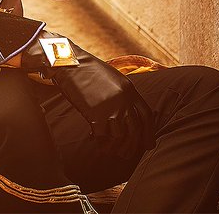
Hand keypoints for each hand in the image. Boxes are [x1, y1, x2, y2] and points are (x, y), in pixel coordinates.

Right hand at [44, 39, 155, 159]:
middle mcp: (124, 100)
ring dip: (114, 146)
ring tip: (109, 149)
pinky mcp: (95, 114)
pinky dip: (99, 141)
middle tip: (127, 154)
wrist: (69, 64)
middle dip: (133, 146)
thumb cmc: (87, 70)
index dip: (149, 133)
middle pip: (135, 130)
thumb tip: (128, 114)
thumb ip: (123, 94)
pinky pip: (102, 136)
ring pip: (119, 136)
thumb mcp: (112, 78)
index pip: (146, 116)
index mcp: (130, 90)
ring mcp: (110, 108)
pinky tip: (94, 139)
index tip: (148, 145)